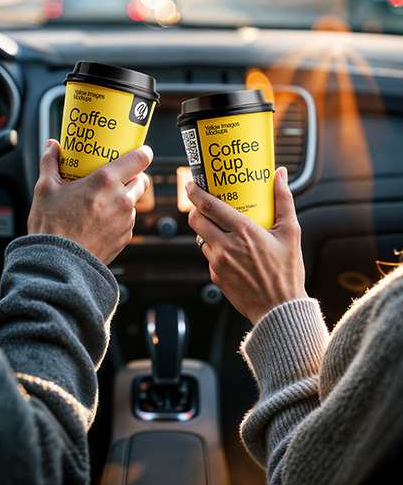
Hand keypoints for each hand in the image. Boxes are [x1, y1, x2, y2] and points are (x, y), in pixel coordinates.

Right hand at [28, 140, 152, 264]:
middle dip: (132, 176)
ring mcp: (126, 220)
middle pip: (141, 179)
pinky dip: (119, 217)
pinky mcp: (126, 237)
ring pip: (134, 201)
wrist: (58, 264)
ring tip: (103, 200)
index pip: (140, 159)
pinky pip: (128, 220)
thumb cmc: (51, 227)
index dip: (142, 153)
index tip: (138, 151)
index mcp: (105, 182)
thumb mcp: (44, 188)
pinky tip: (100, 220)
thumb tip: (52, 147)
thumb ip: (50, 162)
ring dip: (124, 197)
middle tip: (115, 176)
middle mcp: (121, 200)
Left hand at [185, 167, 307, 324]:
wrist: (279, 309)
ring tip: (220, 228)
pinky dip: (215, 249)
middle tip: (202, 204)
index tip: (191, 184)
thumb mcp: (291, 232)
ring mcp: (218, 263)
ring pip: (200, 238)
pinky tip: (230, 250)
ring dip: (206, 230)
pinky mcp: (215, 276)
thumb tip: (280, 175)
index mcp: (243, 231)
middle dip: (195, 209)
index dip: (195, 192)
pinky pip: (208, 256)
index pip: (209, 206)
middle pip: (196, 220)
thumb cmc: (287, 272)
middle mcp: (226, 246)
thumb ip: (284, 200)